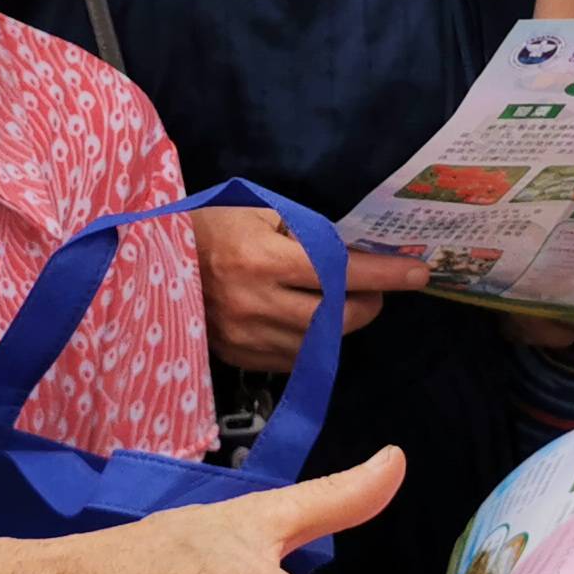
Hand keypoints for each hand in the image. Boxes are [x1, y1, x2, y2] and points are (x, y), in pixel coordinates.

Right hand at [196, 210, 429, 371]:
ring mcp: (244, 337)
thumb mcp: (262, 213)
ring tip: (341, 302)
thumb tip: (362, 257)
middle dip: (368, 304)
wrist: (153, 258)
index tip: (419, 274)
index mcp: (261, 259)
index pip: (339, 272)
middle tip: (373, 288)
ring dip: (342, 325)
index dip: (385, 275)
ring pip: (319, 345)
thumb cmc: (214, 225)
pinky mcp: (237, 357)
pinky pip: (294, 359)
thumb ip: (311, 234)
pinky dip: (313, 343)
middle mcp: (253, 304)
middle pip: (336, 319)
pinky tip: (310, 321)